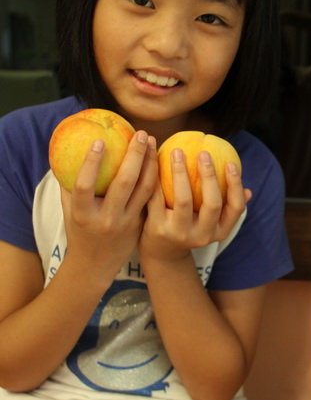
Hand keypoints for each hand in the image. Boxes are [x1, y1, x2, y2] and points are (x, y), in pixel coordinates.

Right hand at [60, 131, 157, 280]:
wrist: (96, 265)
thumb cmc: (79, 231)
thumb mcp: (69, 210)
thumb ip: (69, 185)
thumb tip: (64, 152)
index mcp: (83, 214)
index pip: (85, 186)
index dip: (91, 163)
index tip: (99, 141)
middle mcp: (106, 219)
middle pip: (123, 183)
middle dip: (135, 156)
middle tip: (141, 134)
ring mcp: (126, 223)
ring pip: (144, 189)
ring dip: (150, 163)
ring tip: (153, 142)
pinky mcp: (140, 225)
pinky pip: (150, 197)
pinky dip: (155, 177)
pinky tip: (158, 160)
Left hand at [139, 148, 250, 261]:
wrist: (161, 252)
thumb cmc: (191, 227)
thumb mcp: (211, 223)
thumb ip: (227, 207)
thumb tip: (247, 191)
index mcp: (220, 231)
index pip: (236, 208)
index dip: (236, 185)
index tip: (231, 163)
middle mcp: (202, 236)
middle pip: (212, 203)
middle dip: (210, 175)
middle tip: (204, 152)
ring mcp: (180, 234)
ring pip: (183, 200)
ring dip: (181, 172)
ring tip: (177, 151)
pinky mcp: (158, 228)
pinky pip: (159, 198)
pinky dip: (157, 178)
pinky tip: (157, 159)